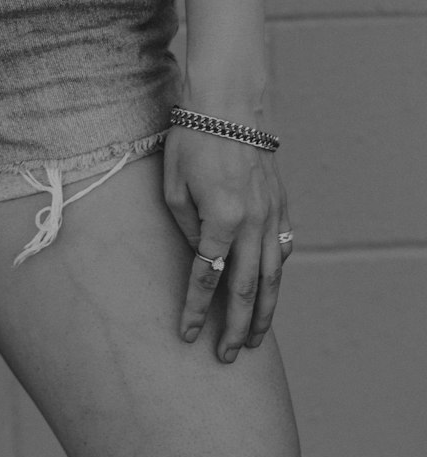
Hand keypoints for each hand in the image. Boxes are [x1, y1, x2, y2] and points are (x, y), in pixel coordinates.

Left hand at [163, 123, 292, 361]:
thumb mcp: (173, 182)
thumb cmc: (193, 137)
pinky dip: (277, 277)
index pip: (207, 277)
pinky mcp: (281, 204)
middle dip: (236, 327)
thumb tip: (201, 255)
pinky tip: (269, 292)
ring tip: (256, 339)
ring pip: (272, 277)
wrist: (230, 101)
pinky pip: (283, 250)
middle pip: (247, 288)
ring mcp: (273, 214)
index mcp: (222, 218)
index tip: (187, 334)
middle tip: (228, 355)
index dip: (195, 309)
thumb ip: (186, 225)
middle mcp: (254, 222)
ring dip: (264, 312)